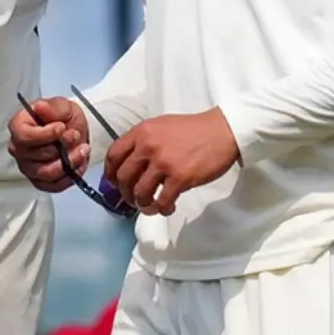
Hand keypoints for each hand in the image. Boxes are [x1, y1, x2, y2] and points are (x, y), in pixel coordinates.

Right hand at [8, 97, 89, 191]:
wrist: (74, 130)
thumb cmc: (63, 117)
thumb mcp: (61, 106)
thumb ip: (51, 108)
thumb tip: (40, 108)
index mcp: (18, 126)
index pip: (24, 136)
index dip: (45, 135)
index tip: (61, 128)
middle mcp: (18, 148)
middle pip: (36, 156)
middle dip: (61, 147)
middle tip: (75, 136)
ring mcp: (28, 167)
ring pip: (46, 173)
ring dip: (68, 162)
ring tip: (81, 150)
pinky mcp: (40, 181)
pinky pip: (53, 186)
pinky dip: (69, 176)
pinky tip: (78, 164)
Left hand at [105, 109, 239, 215]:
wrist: (222, 131)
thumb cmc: (193, 129)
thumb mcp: (161, 126)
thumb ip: (144, 141)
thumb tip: (131, 163)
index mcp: (142, 132)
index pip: (113, 155)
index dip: (110, 174)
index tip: (115, 183)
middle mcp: (148, 146)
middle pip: (123, 177)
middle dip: (125, 193)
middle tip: (133, 199)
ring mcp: (164, 162)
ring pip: (140, 192)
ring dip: (142, 204)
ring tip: (150, 206)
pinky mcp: (180, 177)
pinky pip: (161, 201)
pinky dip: (161, 208)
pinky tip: (167, 207)